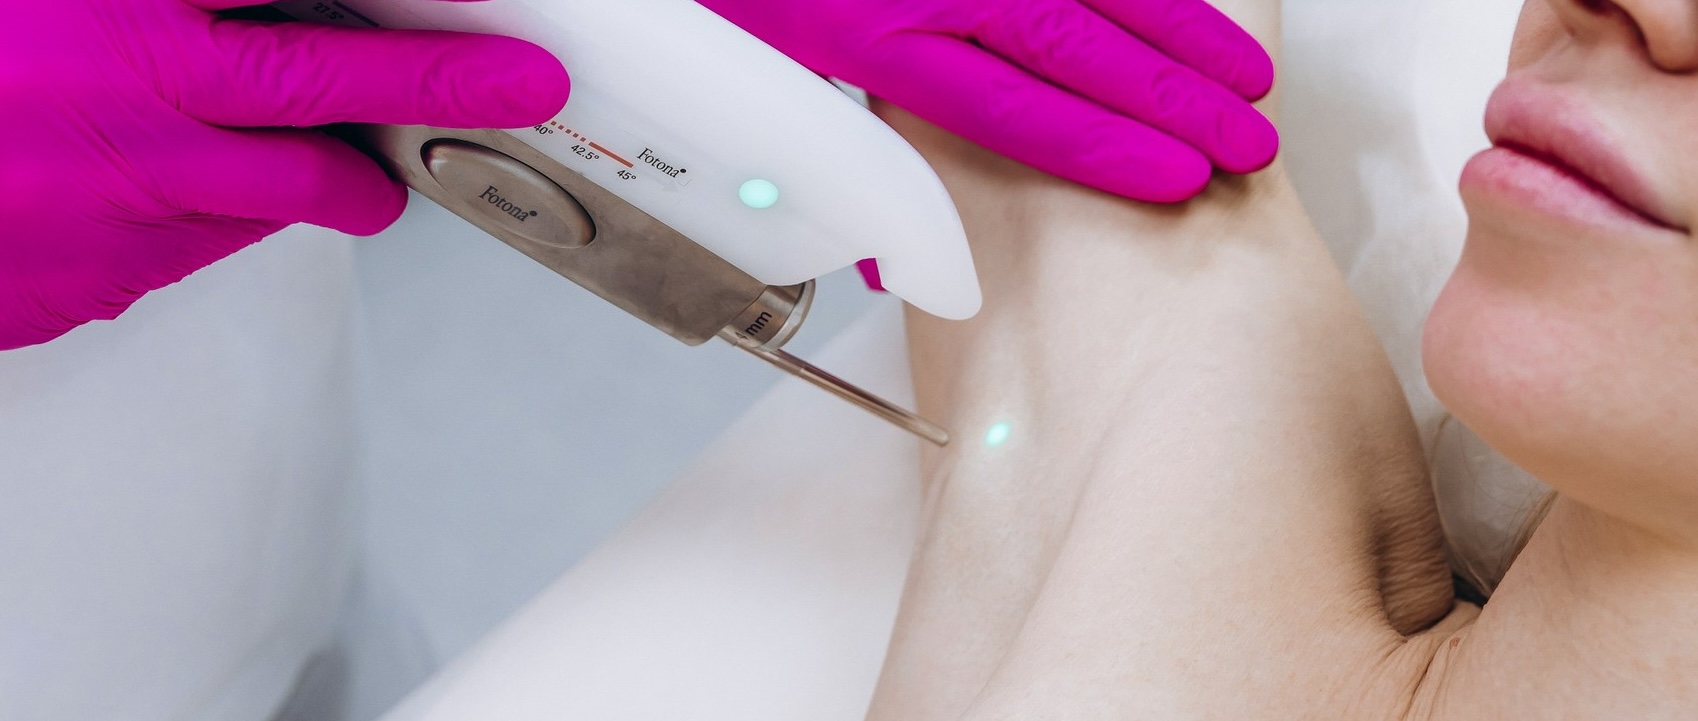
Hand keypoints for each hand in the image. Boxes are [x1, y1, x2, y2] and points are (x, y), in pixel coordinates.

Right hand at [0, 0, 569, 350]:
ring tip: (344, 160)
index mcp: (118, 14)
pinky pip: (203, 245)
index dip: (418, 31)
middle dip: (438, 95)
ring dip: (330, 179)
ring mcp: (119, 203)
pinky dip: (220, 213)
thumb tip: (258, 1)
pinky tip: (172, 179)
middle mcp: (131, 105)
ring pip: (284, 196)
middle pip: (324, 105)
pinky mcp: (99, 279)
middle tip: (519, 88)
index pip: (303, 12)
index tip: (498, 37)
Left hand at [697, 0, 1277, 202]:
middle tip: (1250, 143)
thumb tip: (902, 262)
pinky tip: (1191, 7)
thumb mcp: (762, 82)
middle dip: (1175, 98)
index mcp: (875, 43)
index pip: (1015, 106)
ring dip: (1180, 31)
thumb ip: (841, 160)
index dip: (1104, 146)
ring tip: (1248, 78)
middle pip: (1076, 47)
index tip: (1178, 178)